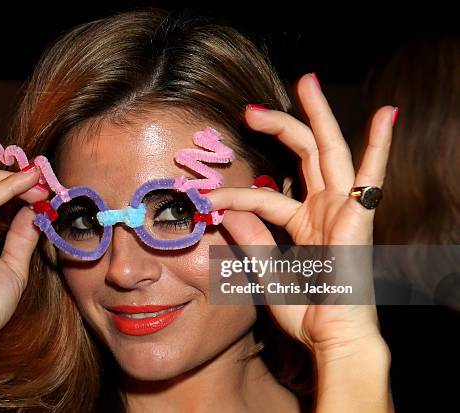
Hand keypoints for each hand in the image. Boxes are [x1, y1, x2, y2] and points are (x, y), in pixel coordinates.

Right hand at [0, 166, 47, 344]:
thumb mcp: (10, 267)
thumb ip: (20, 238)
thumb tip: (34, 212)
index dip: (12, 186)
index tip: (42, 187)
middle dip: (12, 177)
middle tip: (44, 181)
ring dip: (12, 180)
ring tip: (40, 182)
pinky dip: (6, 190)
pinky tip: (28, 188)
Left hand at [203, 73, 395, 353]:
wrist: (333, 340)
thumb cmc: (305, 311)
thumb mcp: (266, 270)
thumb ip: (250, 238)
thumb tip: (224, 210)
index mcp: (305, 222)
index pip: (266, 196)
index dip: (235, 194)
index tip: (205, 197)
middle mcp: (325, 210)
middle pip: (303, 155)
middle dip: (280, 125)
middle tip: (250, 108)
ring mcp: (344, 211)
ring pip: (330, 152)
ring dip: (318, 117)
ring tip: (306, 82)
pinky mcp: (360, 219)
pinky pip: (372, 178)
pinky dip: (380, 146)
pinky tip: (387, 114)